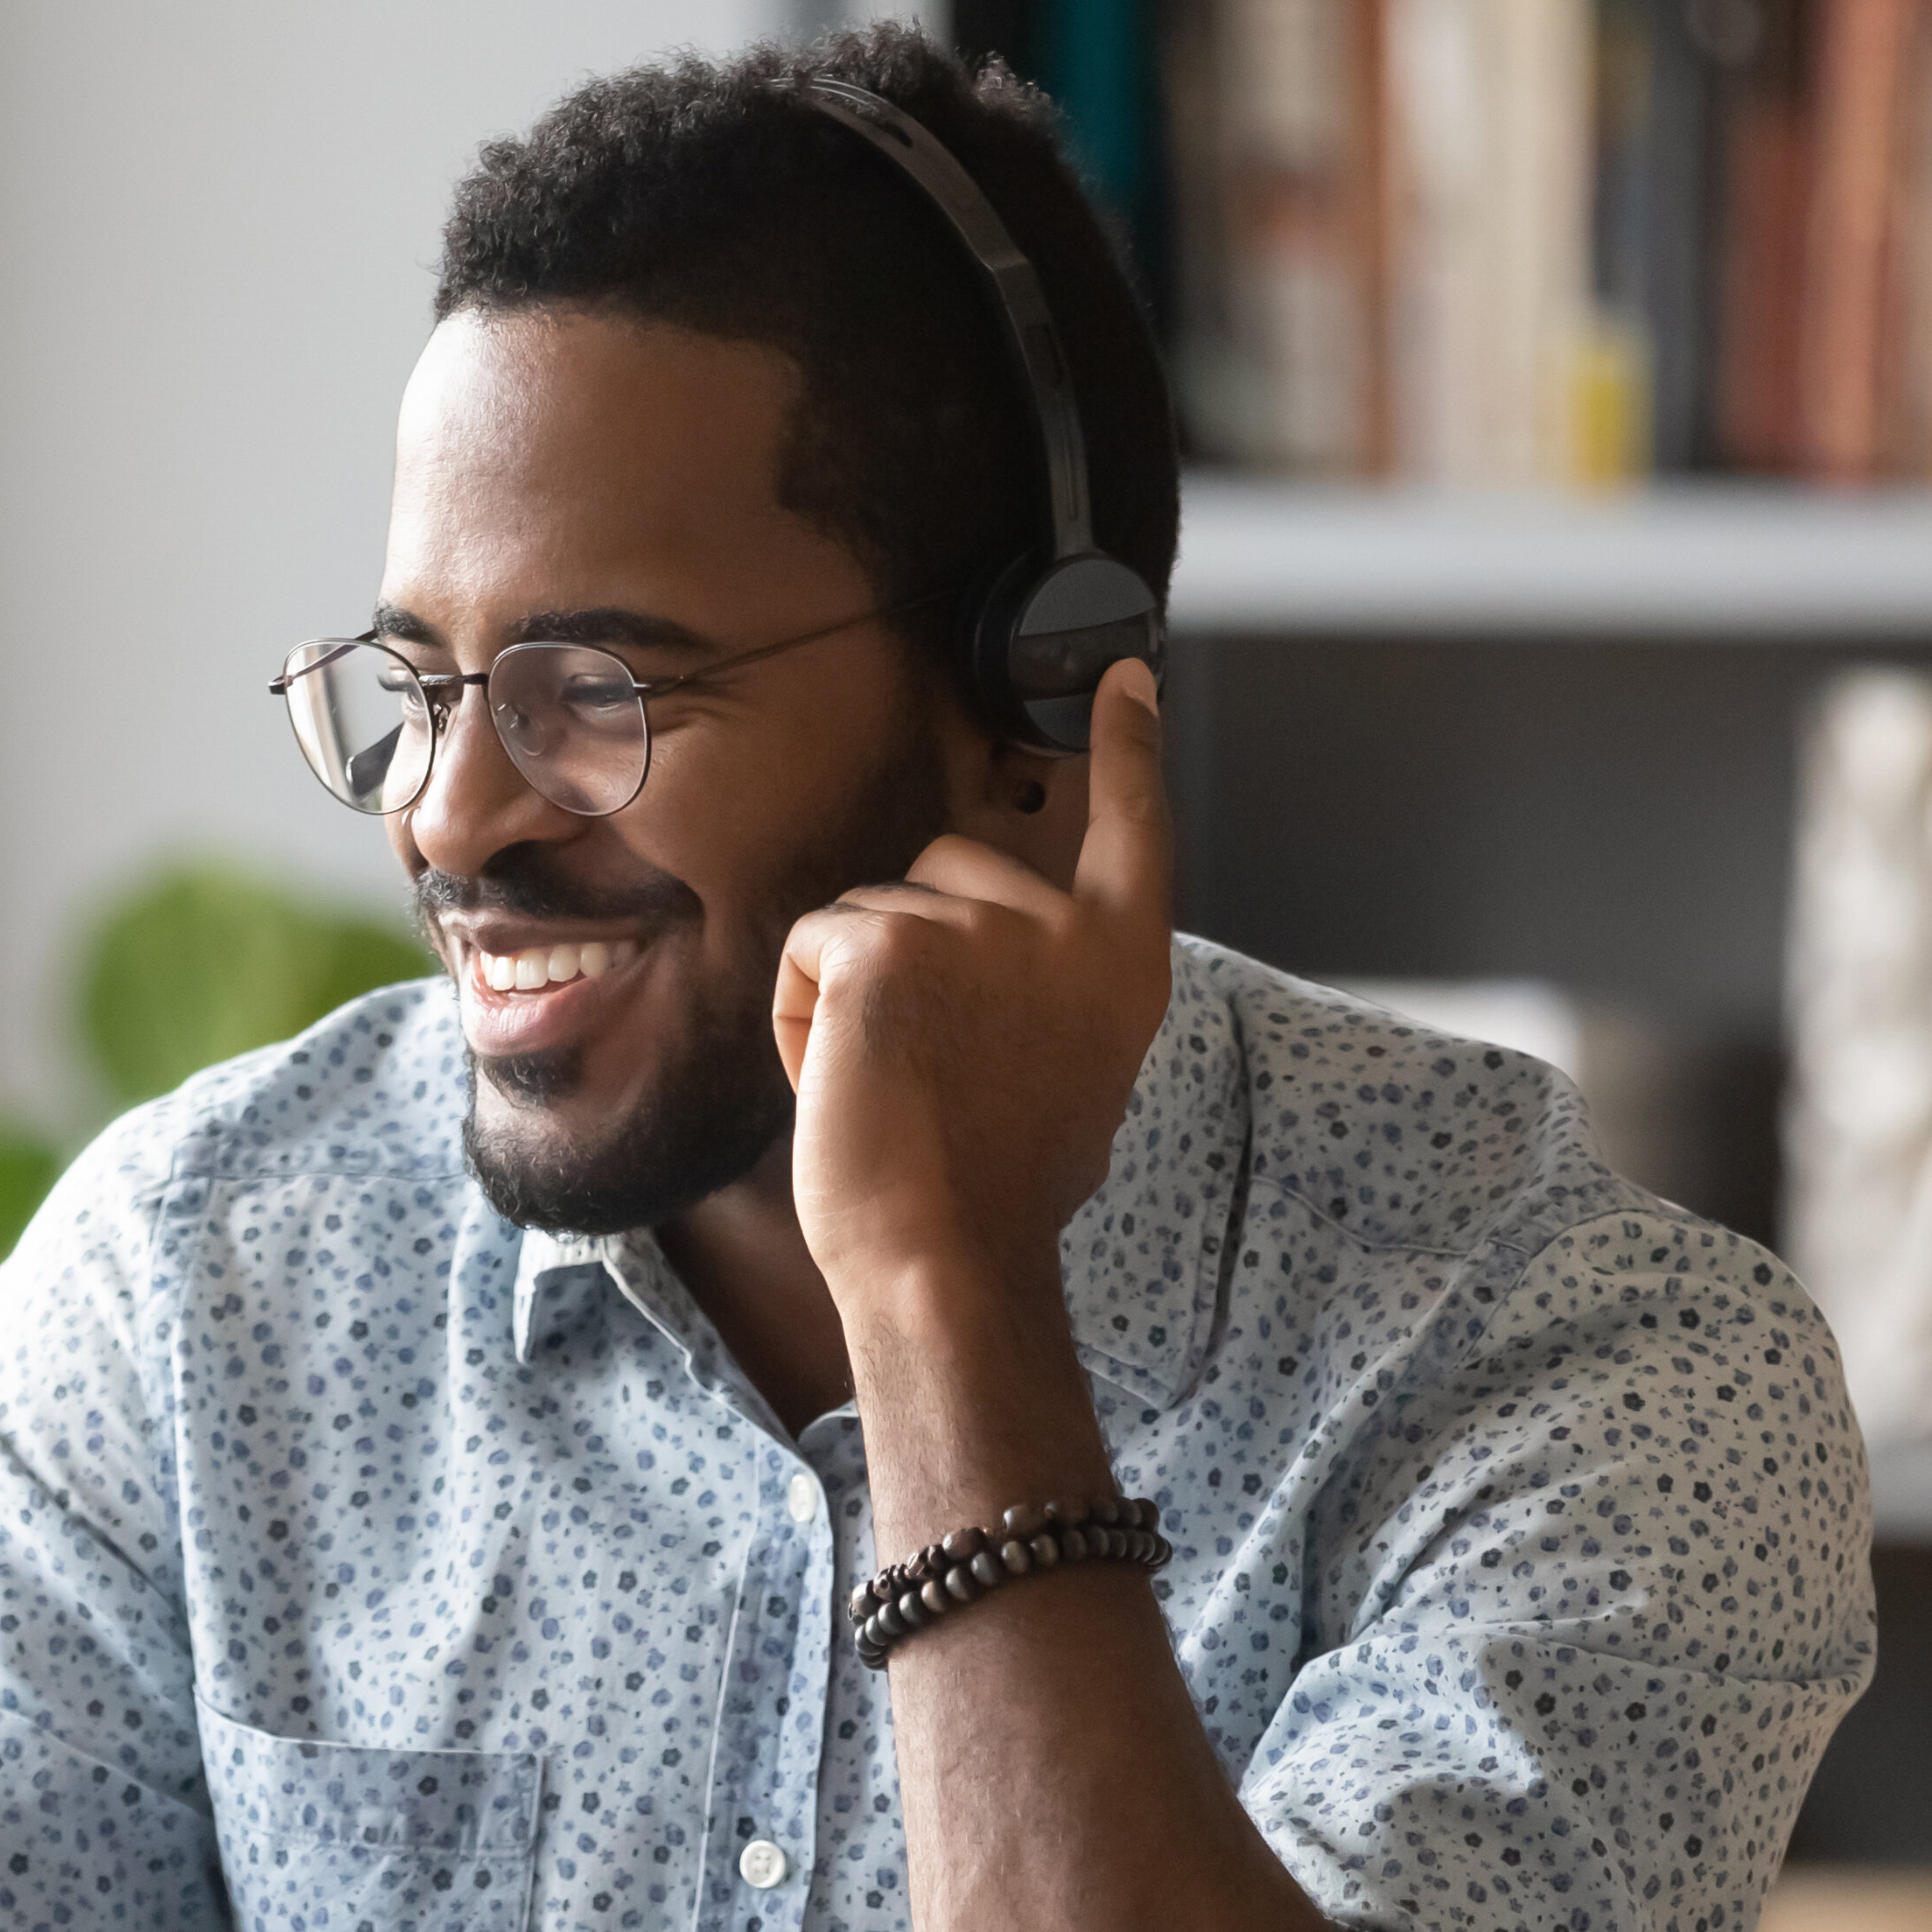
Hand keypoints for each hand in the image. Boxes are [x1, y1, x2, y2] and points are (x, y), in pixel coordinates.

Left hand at [769, 658, 1173, 1332]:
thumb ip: (1045, 992)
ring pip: (868, 913)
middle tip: (929, 1066)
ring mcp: (977, 926)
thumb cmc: (993, 1194)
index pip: (1134, 825)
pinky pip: (810, 944)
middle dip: (910, 947)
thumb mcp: (1065, 1073)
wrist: (948, 1258)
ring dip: (848, 996)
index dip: (1126, 746)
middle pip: (949, 863)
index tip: (1124, 673)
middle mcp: (1061, 927)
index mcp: (1122, 962)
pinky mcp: (887, 944)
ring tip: (890, 1087)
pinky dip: (798, 1015)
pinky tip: (839, 1080)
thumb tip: (989, 964)